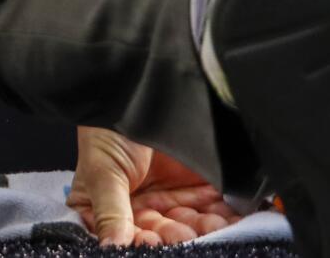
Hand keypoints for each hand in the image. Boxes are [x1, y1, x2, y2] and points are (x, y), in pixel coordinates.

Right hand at [69, 127, 237, 246]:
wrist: (140, 87)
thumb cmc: (106, 128)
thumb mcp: (101, 170)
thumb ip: (110, 210)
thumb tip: (112, 247)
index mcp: (105, 209)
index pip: (122, 235)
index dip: (137, 241)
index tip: (150, 241)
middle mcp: (137, 210)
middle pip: (158, 234)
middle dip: (174, 236)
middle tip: (184, 234)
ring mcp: (168, 201)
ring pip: (189, 225)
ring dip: (201, 229)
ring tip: (211, 226)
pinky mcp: (197, 190)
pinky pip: (212, 210)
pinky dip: (223, 216)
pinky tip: (228, 219)